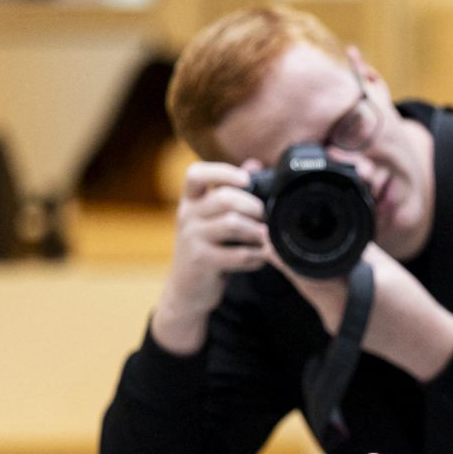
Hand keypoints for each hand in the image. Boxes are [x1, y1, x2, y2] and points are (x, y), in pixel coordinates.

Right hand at [150, 161, 267, 354]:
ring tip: (265, 238)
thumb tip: (254, 164)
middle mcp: (187, 216)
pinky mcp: (202, 261)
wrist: (187, 289)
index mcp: (191, 201)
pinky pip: (238, 254)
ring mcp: (192, 239)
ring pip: (233, 224)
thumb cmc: (207, 247)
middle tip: (265, 218)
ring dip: (257, 231)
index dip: (222, 171)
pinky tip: (259, 258)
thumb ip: (231, 191)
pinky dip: (256, 256)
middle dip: (253, 206)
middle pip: (225, 198)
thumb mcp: (212, 218)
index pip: (195, 173)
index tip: (246, 180)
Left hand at [272, 242, 452, 382]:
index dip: (284, 256)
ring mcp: (334, 323)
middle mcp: (333, 313)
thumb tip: (340, 233)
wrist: (425, 343)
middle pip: (302, 282)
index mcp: (343, 297)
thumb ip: (359, 251)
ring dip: (300, 272)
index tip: (269, 238)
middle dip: (287, 261)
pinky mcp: (339, 327)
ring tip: (291, 251)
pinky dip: (317, 284)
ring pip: (309, 291)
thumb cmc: (412, 305)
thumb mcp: (388, 269)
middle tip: (272, 238)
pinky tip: (319, 272)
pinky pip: (321, 300)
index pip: (304, 273)